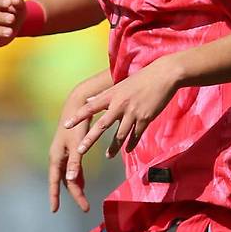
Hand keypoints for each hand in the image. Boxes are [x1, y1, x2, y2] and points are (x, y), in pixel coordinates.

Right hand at [49, 93, 91, 212]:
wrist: (78, 107)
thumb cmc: (77, 126)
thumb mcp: (77, 145)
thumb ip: (74, 162)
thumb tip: (71, 180)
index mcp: (56, 157)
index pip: (55, 182)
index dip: (55, 196)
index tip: (55, 210)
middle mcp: (57, 157)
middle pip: (64, 180)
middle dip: (74, 194)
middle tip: (85, 207)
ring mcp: (63, 152)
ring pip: (69, 174)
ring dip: (77, 186)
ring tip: (84, 199)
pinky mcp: (71, 148)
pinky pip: (73, 166)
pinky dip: (78, 175)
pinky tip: (82, 181)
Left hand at [64, 56, 178, 157]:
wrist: (164, 75)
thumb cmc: (142, 77)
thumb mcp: (121, 84)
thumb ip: (105, 95)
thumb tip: (89, 100)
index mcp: (113, 95)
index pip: (91, 107)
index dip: (78, 116)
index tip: (66, 125)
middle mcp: (120, 105)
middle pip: (102, 125)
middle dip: (90, 140)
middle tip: (79, 151)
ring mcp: (133, 113)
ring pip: (120, 135)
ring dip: (113, 147)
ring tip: (108, 156)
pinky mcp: (146, 118)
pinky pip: (136, 135)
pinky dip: (131, 144)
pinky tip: (128, 150)